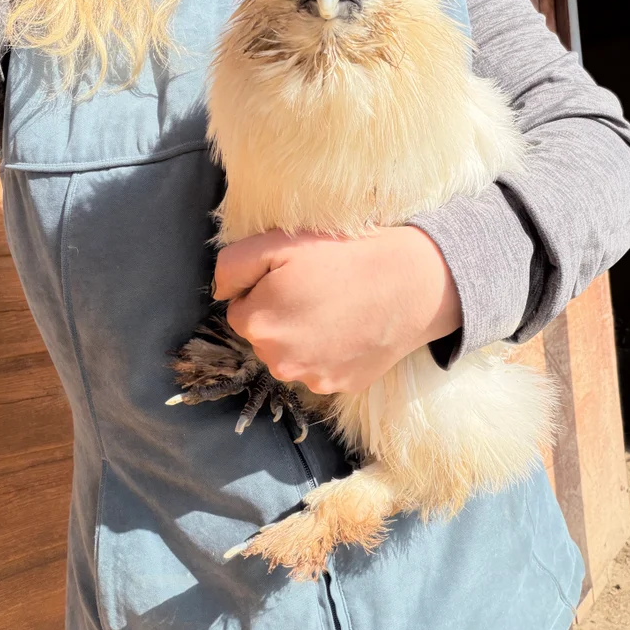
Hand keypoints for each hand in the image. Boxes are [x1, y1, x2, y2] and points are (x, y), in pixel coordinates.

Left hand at [212, 227, 461, 393]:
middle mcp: (277, 360)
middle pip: (265, 337)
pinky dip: (331, 353)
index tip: (296, 277)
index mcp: (256, 323)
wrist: (411, 283)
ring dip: (304, 338)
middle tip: (318, 291)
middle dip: (282, 316)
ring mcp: (310, 378)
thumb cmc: (345, 256)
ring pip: (291, 357)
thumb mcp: (280, 242)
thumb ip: (233, 264)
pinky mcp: (339, 387)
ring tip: (337, 309)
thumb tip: (219, 292)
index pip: (241, 310)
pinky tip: (351, 329)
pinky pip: (321, 370)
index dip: (265, 290)